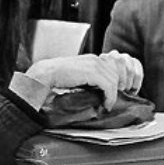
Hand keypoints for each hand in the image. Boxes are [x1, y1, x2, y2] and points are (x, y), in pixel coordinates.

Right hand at [25, 53, 143, 109]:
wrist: (44, 75)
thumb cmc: (57, 79)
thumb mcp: (77, 77)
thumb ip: (89, 80)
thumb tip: (100, 91)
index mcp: (92, 59)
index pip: (114, 69)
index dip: (117, 82)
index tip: (114, 95)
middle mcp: (95, 59)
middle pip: (118, 74)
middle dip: (119, 89)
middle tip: (113, 101)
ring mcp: (94, 65)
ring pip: (115, 80)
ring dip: (114, 95)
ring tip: (107, 105)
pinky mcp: (92, 73)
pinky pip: (109, 86)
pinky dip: (110, 98)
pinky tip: (105, 105)